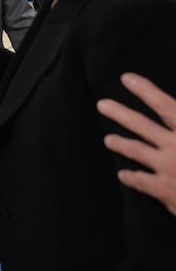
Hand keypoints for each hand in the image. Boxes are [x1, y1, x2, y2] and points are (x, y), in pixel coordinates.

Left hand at [98, 73, 175, 214]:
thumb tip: (175, 114)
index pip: (165, 106)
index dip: (146, 91)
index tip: (127, 78)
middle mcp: (175, 147)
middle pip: (142, 126)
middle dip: (120, 114)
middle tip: (101, 105)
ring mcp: (167, 169)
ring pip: (137, 151)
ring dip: (121, 144)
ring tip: (108, 140)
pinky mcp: (165, 191)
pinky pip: (142, 182)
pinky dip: (131, 178)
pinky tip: (122, 175)